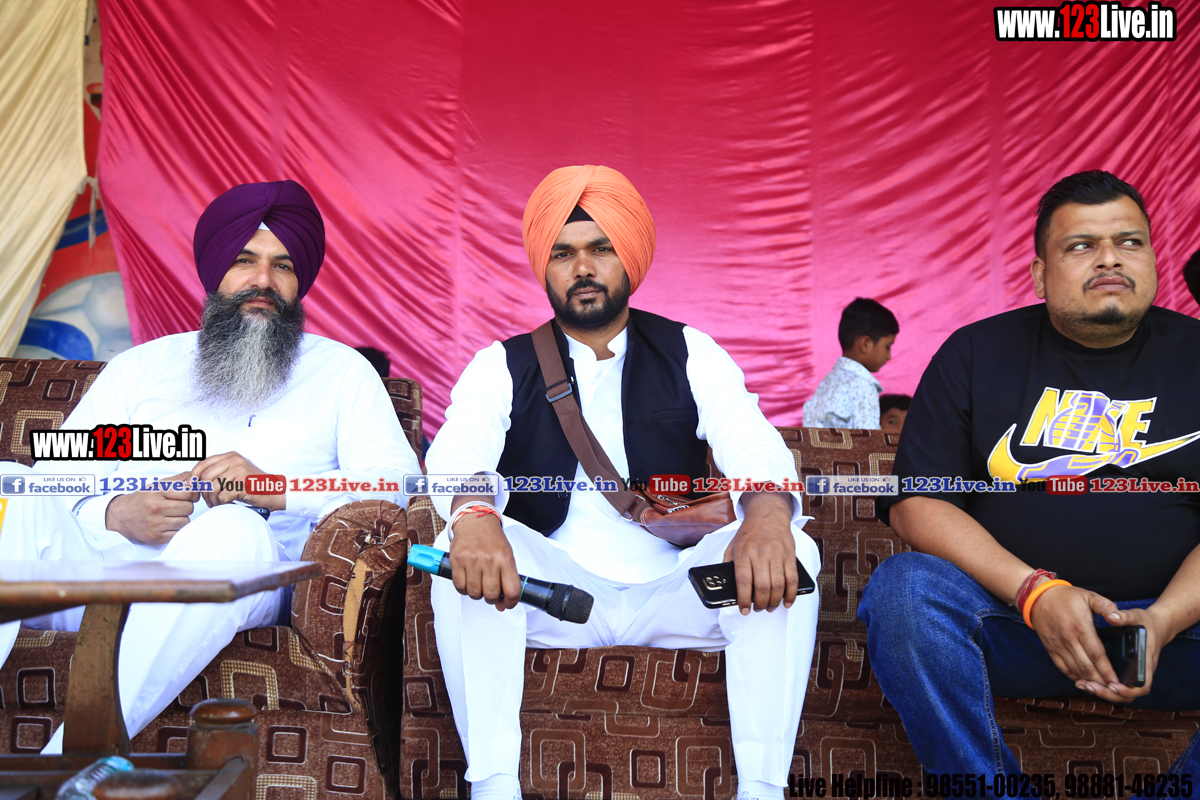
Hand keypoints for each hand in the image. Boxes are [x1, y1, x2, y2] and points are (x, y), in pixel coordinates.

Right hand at [104, 471, 198, 544]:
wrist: (120, 517)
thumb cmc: (141, 500)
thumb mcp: (156, 485)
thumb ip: (177, 480)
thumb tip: (196, 478)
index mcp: (157, 492)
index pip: (188, 493)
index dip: (193, 494)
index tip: (189, 496)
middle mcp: (156, 508)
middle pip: (189, 508)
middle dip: (186, 507)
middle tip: (178, 507)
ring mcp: (155, 524)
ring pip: (185, 522)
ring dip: (182, 519)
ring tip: (171, 516)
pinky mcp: (155, 537)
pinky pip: (178, 534)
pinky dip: (176, 530)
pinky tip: (168, 525)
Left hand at [190, 452, 284, 511]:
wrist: (274, 491)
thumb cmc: (253, 484)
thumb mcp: (234, 473)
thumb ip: (218, 472)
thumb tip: (195, 479)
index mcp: (231, 456)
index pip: (204, 463)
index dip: (194, 476)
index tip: (193, 486)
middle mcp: (234, 460)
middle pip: (206, 476)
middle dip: (204, 492)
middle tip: (209, 500)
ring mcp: (240, 471)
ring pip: (213, 487)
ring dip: (213, 499)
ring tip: (218, 503)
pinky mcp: (243, 483)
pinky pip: (223, 496)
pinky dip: (223, 503)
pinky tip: (229, 504)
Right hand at [447, 509, 521, 610]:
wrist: (475, 521)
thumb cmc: (492, 540)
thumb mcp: (506, 556)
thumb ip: (506, 579)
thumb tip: (502, 605)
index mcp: (505, 559)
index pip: (512, 590)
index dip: (510, 603)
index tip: (507, 604)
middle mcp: (489, 560)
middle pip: (491, 595)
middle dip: (491, 598)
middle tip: (490, 591)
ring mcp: (472, 560)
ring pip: (474, 593)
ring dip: (476, 593)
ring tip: (478, 584)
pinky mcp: (457, 560)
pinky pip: (460, 587)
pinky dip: (464, 589)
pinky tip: (468, 581)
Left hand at [722, 492, 796, 614]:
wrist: (767, 515)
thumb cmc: (749, 533)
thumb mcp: (732, 546)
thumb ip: (728, 564)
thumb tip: (728, 586)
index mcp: (743, 553)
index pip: (743, 581)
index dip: (744, 599)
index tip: (744, 610)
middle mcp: (760, 554)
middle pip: (763, 587)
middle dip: (761, 604)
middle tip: (759, 609)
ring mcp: (777, 555)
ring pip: (778, 585)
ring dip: (775, 601)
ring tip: (770, 606)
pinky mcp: (789, 555)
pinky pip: (793, 579)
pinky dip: (791, 594)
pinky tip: (787, 602)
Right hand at [1029, 584, 1124, 689]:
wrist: (1037, 598)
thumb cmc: (1066, 597)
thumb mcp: (1088, 596)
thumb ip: (1106, 606)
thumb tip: (1118, 616)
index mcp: (1080, 627)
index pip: (1096, 654)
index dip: (1107, 670)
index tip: (1117, 681)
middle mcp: (1068, 639)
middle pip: (1087, 666)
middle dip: (1101, 681)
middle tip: (1114, 690)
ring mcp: (1058, 646)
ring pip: (1075, 670)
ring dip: (1089, 681)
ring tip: (1102, 688)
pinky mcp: (1051, 649)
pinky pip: (1063, 668)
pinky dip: (1074, 676)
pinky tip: (1083, 680)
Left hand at [1073, 605, 1172, 702]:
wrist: (1156, 626)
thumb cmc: (1146, 622)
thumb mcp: (1136, 616)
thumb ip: (1125, 616)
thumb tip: (1112, 616)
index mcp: (1146, 662)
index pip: (1142, 685)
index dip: (1128, 690)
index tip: (1112, 685)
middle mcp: (1141, 672)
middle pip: (1128, 694)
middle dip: (1108, 693)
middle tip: (1089, 686)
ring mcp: (1134, 674)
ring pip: (1121, 693)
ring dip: (1103, 692)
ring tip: (1083, 684)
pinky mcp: (1126, 673)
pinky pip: (1116, 685)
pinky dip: (1102, 686)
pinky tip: (1086, 680)